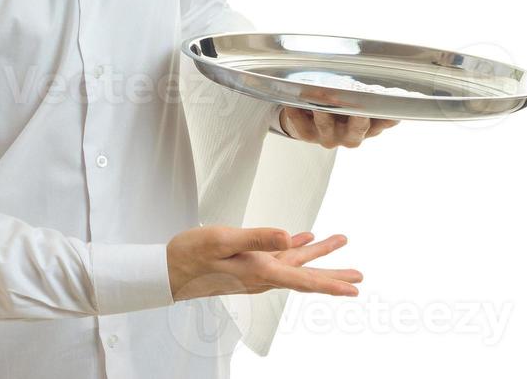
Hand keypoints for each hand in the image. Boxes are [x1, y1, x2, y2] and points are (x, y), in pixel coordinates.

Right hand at [167, 226, 361, 301]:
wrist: (168, 270)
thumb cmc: (190, 255)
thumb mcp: (222, 240)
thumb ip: (256, 238)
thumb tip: (288, 237)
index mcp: (260, 271)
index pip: (303, 279)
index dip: (331, 284)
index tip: (354, 289)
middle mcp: (262, 275)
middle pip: (305, 275)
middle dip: (333, 273)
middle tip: (359, 276)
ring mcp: (255, 271)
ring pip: (294, 263)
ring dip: (316, 254)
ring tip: (338, 241)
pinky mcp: (247, 264)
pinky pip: (277, 256)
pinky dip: (293, 247)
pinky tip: (301, 238)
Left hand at [278, 108, 398, 147]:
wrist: (312, 123)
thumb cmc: (342, 111)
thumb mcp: (363, 109)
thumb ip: (377, 104)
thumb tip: (402, 98)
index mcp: (368, 129)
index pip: (382, 122)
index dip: (385, 115)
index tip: (386, 102)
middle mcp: (349, 137)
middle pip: (356, 128)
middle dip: (357, 115)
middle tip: (356, 100)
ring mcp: (327, 136)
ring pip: (326, 123)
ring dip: (323, 108)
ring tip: (320, 94)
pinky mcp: (306, 135)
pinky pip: (299, 124)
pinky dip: (295, 111)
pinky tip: (292, 100)